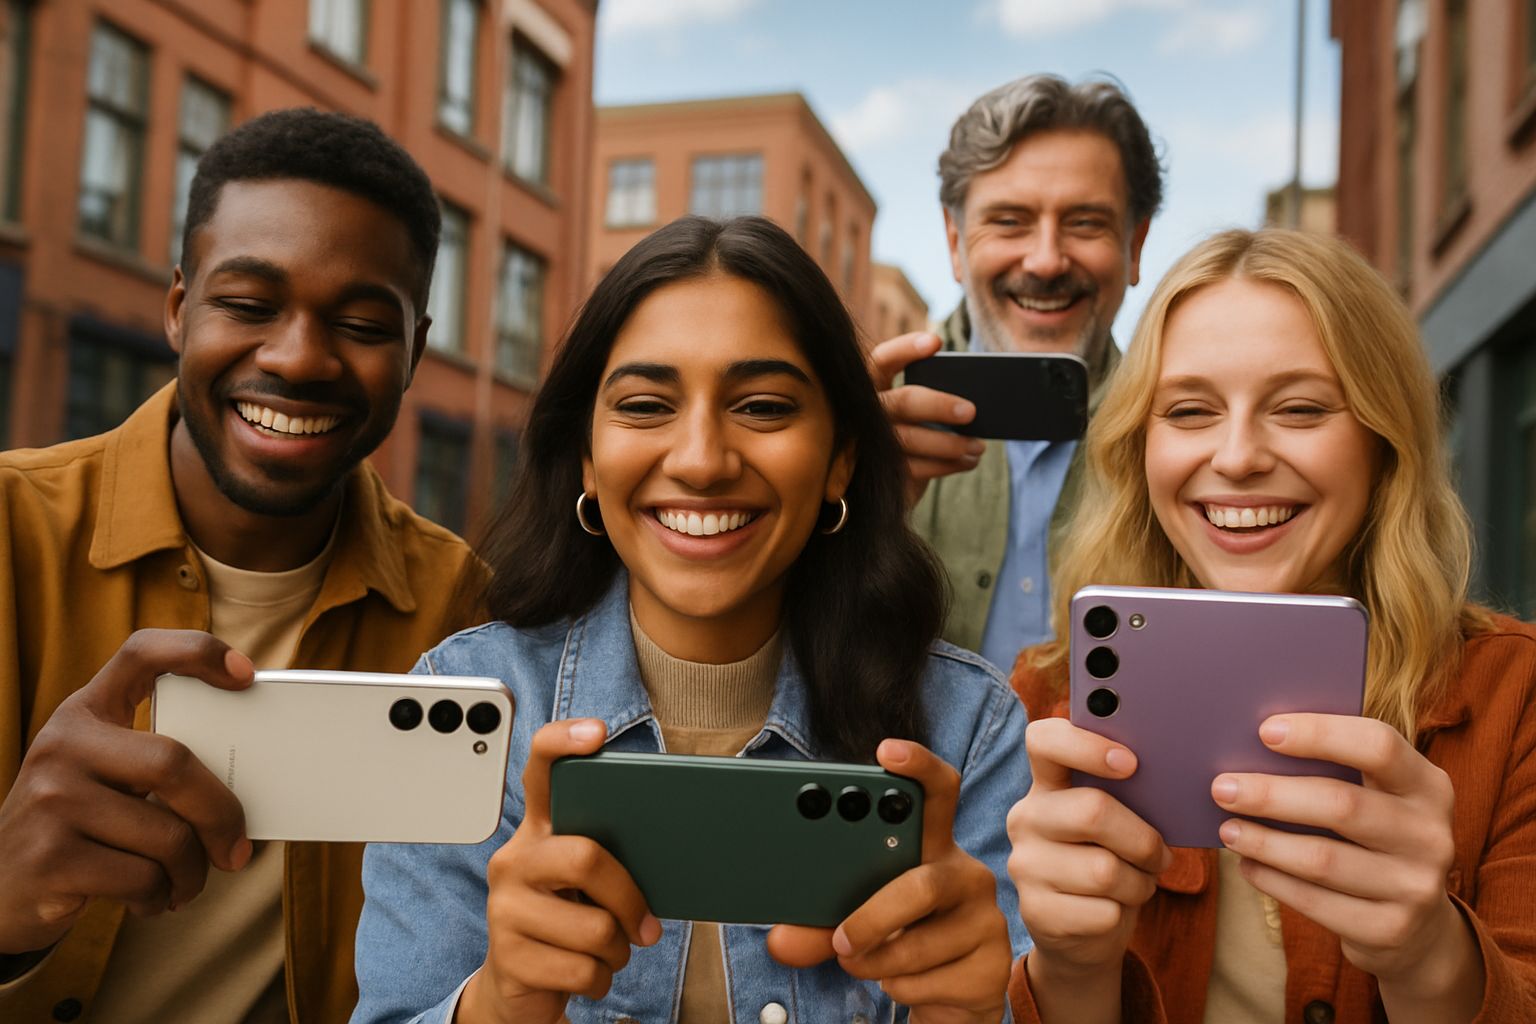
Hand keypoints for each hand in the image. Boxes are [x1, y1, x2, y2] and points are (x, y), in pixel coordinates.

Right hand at [0, 629, 254, 953]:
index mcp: (84, 714)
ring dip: (192, 870)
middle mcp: (62, 746)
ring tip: (186, 881)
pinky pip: (143, 878)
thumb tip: (248, 786)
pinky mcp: (50, 858)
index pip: (141, 654)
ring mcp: (50, 800)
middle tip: (238, 848)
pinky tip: (152, 898)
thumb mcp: (101, 777)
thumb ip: (153, 763)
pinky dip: (161, 896)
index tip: (247, 675)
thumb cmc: (76, 826)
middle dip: (222, 814)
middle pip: (174, 763)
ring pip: (167, 835)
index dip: (197, 652)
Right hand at [458, 720, 660, 1023]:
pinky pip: (581, 970)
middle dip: (630, 900)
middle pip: (586, 858)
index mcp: (540, 831)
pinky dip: (601, 980)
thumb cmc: (572, 921)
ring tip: (610, 951)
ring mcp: (505, 908)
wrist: (521, 986)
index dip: (564, 744)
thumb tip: (679, 847)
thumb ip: (615, 858)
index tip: (597, 733)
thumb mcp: (590, 885)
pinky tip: (590, 974)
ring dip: (618, 951)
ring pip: (594, 929)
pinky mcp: (508, 957)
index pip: (541, 771)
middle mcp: (515, 861)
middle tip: (646, 926)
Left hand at [767, 740, 1010, 1023]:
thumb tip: (780, 940)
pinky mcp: (992, 968)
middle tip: (840, 937)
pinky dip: (898, 988)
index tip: (887, 750)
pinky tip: (900, 981)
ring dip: (874, 963)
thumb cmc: (899, 938)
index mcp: (931, 845)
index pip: (937, 791)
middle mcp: (963, 874)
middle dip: (875, 915)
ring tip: (857, 961)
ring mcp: (985, 920)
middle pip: (923, 883)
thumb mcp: (855, 922)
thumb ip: (816, 925)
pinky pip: (929, 980)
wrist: (949, 995)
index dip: (918, 766)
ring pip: (918, 944)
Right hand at [869, 332, 984, 503]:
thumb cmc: (911, 437)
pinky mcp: (880, 473)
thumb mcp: (917, 415)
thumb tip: (972, 400)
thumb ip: (932, 399)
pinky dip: (947, 464)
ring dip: (950, 443)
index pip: (882, 360)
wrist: (888, 485)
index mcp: (872, 387)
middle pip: (903, 401)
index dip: (906, 349)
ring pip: (909, 438)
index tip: (937, 342)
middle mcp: (865, 412)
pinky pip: (916, 468)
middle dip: (939, 405)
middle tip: (971, 411)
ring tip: (978, 445)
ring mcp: (868, 444)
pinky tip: (968, 460)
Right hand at [1006, 718, 1169, 982]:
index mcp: (1047, 784)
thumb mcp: (1116, 822)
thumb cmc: (1111, 860)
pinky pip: (1103, 912)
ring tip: (1137, 883)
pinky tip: (1114, 909)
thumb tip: (1171, 785)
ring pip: (1104, 871)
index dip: (1085, 745)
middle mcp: (1027, 818)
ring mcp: (1026, 865)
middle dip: (1143, 839)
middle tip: (1160, 854)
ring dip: (1139, 883)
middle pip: (1092, 811)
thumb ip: (1129, 797)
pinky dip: (1124, 913)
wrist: (1083, 931)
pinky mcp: (1036, 911)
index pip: (1044, 741)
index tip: (1130, 762)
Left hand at [1212, 714, 1479, 1009]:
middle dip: (1272, 794)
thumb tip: (1249, 745)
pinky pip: (1316, 902)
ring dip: (1264, 842)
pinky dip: (1272, 880)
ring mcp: (1415, 886)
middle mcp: (1431, 835)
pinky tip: (1246, 865)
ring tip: (1227, 829)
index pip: (1378, 746)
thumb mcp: (1374, 797)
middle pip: (1341, 805)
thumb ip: (1333, 768)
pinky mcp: (1390, 930)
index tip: (1264, 730)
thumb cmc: (1372, 836)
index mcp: (1428, 786)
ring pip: (1322, 858)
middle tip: (1221, 787)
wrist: (1418, 926)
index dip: (1320, 734)